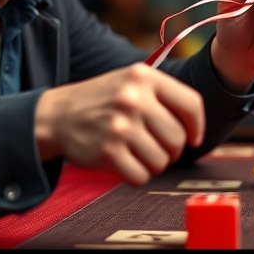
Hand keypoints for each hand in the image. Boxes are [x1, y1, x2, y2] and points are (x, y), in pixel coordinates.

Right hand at [34, 63, 205, 185]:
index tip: (193, 138)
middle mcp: (133, 99)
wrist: (57, 115)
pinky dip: (138, 175)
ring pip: (162, 160)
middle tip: (159, 148)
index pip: (191, 104)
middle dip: (173, 149)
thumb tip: (196, 125)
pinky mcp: (107, 152)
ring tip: (140, 154)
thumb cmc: (104, 100)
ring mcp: (119, 126)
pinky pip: (142, 176)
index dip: (197, 126)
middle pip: (177, 138)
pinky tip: (127, 164)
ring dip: (155, 164)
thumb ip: (164, 94)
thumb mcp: (132, 81)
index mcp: (144, 77)